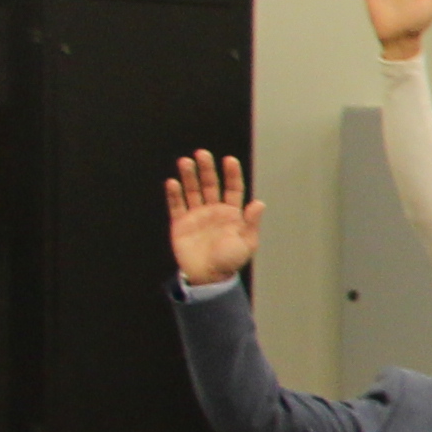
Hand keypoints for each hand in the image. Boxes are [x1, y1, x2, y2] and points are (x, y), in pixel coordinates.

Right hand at [164, 151, 263, 285]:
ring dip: (189, 176)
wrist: (208, 277)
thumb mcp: (246, 243)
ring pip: (192, 191)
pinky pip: (176, 206)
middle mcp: (214, 210)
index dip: (232, 174)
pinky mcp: (180, 223)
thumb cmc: (230, 261)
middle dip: (207, 169)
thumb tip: (259, 203)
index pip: (233, 188)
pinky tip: (172, 182)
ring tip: (185, 162)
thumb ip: (250, 223)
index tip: (229, 160)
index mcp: (232, 213)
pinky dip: (174, 194)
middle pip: (210, 185)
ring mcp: (196, 215)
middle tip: (202, 154)